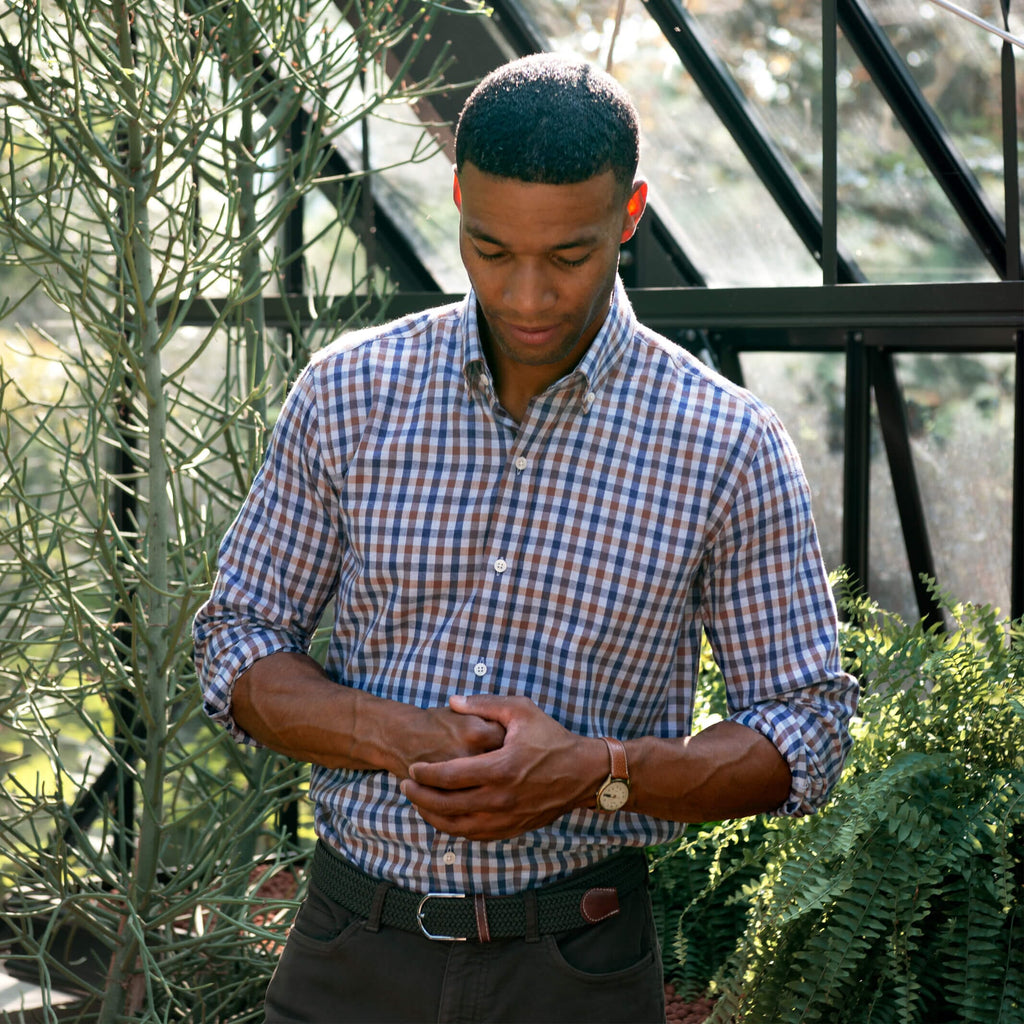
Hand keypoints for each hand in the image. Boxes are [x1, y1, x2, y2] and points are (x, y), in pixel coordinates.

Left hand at [400, 695, 605, 840]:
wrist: (583, 773)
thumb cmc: (552, 738)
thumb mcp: (521, 710)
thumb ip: (484, 704)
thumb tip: (453, 701)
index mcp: (500, 768)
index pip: (450, 776)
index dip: (426, 774)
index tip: (413, 768)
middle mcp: (501, 798)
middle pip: (447, 805)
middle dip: (420, 797)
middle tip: (406, 786)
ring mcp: (507, 818)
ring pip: (458, 826)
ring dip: (433, 816)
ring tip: (419, 803)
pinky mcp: (512, 828)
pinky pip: (475, 835)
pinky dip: (454, 828)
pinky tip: (445, 817)